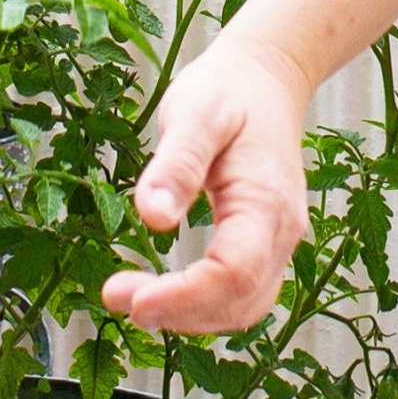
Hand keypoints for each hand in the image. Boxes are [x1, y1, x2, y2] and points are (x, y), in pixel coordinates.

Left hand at [102, 41, 311, 333]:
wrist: (265, 80)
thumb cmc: (228, 91)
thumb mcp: (194, 113)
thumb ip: (177, 163)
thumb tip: (153, 217)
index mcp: (265, 201)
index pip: (233, 272)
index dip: (185, 297)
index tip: (132, 299)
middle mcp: (280, 230)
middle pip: (239, 301)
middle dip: (178, 312)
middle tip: (116, 297)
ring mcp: (276, 243)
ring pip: (243, 308)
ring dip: (187, 318)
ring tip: (130, 300)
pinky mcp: (262, 247)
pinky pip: (240, 296)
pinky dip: (201, 308)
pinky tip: (160, 296)